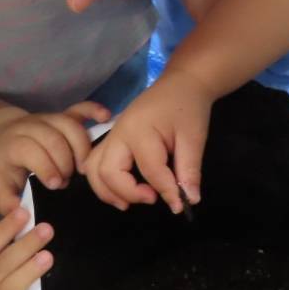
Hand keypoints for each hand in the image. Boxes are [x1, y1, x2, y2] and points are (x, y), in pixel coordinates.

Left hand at [0, 102, 110, 213]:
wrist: (2, 138)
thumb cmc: (4, 165)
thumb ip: (8, 203)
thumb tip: (24, 215)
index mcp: (13, 144)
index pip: (31, 150)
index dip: (46, 167)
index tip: (55, 184)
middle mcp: (31, 126)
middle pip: (53, 138)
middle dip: (64, 162)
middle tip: (67, 180)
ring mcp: (48, 118)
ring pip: (69, 125)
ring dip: (81, 147)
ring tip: (83, 167)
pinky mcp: (62, 114)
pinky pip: (79, 109)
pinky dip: (93, 110)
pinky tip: (105, 117)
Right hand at [83, 69, 212, 210]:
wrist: (181, 84)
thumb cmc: (188, 107)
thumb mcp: (194, 137)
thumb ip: (189, 170)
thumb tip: (190, 200)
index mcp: (140, 130)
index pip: (150, 170)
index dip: (166, 191)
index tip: (180, 205)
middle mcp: (119, 133)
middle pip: (107, 172)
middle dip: (127, 193)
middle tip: (152, 199)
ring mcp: (112, 135)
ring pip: (94, 170)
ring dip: (108, 191)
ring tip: (129, 203)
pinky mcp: (112, 138)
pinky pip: (96, 162)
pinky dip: (102, 181)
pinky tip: (120, 190)